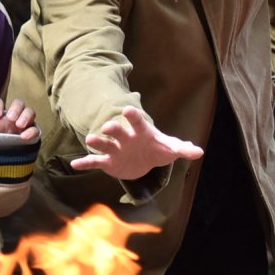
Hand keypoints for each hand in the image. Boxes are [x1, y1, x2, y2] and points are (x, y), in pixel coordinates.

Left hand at [0, 98, 38, 143]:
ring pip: (30, 111)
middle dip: (16, 108)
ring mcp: (23, 123)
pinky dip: (31, 131)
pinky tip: (24, 136)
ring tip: (19, 125)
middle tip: (11, 118)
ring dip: (26, 116)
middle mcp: (13, 115)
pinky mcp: (31, 133)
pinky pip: (36, 129)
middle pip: (18, 102)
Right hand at [69, 106, 203, 181]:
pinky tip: (74, 164)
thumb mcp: (171, 149)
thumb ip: (183, 149)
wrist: (144, 160)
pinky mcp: (108, 162)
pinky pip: (95, 162)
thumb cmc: (157, 149)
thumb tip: (199, 151)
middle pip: (118, 131)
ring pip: (104, 144)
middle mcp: (125, 138)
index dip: (134, 116)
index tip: (129, 110)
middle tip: (108, 127)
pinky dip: (85, 163)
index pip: (137, 121)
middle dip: (113, 129)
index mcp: (141, 131)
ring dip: (97, 142)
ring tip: (90, 141)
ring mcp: (115, 149)